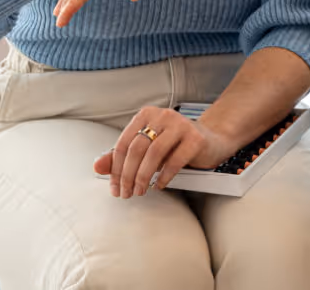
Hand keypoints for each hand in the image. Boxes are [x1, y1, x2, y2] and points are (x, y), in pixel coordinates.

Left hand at [95, 105, 236, 197]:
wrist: (212, 139)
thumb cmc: (176, 145)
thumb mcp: (147, 148)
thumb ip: (122, 156)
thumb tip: (97, 166)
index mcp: (147, 115)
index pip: (123, 143)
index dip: (115, 168)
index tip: (114, 186)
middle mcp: (163, 115)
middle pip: (136, 148)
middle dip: (127, 175)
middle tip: (125, 193)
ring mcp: (181, 125)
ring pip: (153, 154)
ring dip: (143, 177)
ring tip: (140, 190)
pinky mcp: (195, 138)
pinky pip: (175, 161)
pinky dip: (163, 177)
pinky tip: (158, 185)